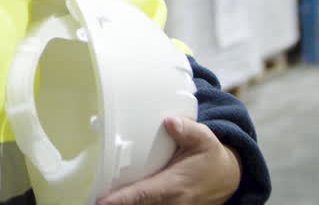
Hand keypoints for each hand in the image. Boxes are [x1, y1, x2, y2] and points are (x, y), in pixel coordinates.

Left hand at [96, 116, 240, 204]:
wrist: (228, 178)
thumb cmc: (211, 157)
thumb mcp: (204, 140)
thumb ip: (188, 130)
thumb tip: (169, 121)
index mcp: (175, 185)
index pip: (144, 194)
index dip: (123, 199)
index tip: (103, 201)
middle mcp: (171, 202)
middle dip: (115, 203)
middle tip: (90, 197)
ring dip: (121, 203)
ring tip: (96, 197)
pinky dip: (130, 202)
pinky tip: (112, 198)